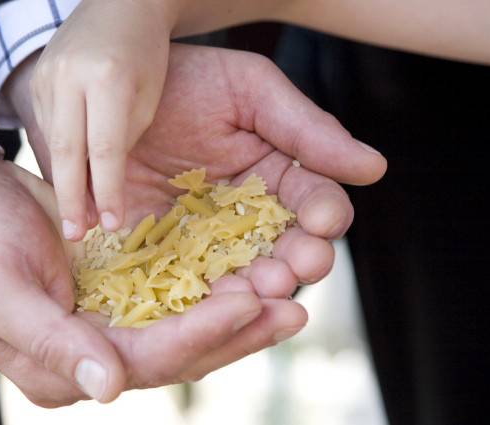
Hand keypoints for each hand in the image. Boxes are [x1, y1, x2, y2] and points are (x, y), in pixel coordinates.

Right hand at [0, 156, 285, 406]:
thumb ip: (51, 342)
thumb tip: (108, 389)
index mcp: (66, 367)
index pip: (146, 359)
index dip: (200, 333)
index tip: (250, 302)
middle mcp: (98, 352)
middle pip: (181, 351)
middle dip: (238, 332)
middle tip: (294, 307)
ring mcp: (113, 322)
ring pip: (188, 326)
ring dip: (240, 314)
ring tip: (289, 295)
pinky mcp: (125, 290)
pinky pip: (180, 294)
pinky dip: (216, 286)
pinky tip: (252, 272)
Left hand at [7, 43, 385, 388]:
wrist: (115, 87)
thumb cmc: (189, 77)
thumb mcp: (251, 92)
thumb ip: (308, 131)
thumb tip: (374, 168)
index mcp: (277, 176)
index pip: (316, 204)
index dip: (326, 215)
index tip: (324, 221)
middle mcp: (247, 214)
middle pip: (284, 250)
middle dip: (294, 263)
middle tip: (293, 270)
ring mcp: (205, 236)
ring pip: (240, 273)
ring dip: (253, 289)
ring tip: (256, 291)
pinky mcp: (164, 250)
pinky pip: (187, 280)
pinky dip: (200, 296)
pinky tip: (209, 301)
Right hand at [28, 0, 174, 240]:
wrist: (118, 7)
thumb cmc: (145, 57)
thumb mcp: (147, 98)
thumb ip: (123, 138)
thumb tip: (100, 186)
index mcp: (107, 78)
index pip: (104, 149)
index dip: (107, 191)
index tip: (111, 225)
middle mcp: (69, 76)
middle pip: (66, 151)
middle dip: (71, 199)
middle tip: (75, 236)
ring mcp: (47, 77)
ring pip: (52, 143)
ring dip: (63, 183)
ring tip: (75, 219)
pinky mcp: (36, 81)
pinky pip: (46, 128)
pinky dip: (59, 158)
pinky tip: (69, 182)